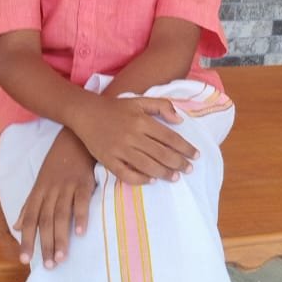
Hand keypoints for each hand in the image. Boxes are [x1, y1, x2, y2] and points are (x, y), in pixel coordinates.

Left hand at [14, 128, 96, 267]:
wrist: (76, 136)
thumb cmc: (58, 162)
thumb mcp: (40, 182)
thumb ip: (29, 205)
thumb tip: (17, 226)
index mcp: (39, 191)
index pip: (30, 219)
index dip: (27, 239)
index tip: (24, 259)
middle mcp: (50, 190)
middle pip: (45, 220)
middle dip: (45, 244)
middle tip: (48, 266)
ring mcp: (67, 186)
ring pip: (61, 215)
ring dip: (61, 237)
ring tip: (61, 257)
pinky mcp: (84, 182)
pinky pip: (81, 201)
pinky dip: (80, 217)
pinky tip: (81, 233)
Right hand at [73, 94, 197, 184]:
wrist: (86, 113)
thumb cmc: (115, 107)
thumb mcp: (139, 100)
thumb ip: (162, 106)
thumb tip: (180, 120)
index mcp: (142, 121)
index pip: (170, 138)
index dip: (185, 148)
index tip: (195, 155)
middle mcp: (133, 136)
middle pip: (162, 154)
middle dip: (179, 163)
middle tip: (189, 169)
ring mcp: (120, 149)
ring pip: (148, 166)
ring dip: (165, 173)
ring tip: (176, 177)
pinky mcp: (108, 160)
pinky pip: (127, 174)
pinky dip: (141, 179)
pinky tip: (151, 180)